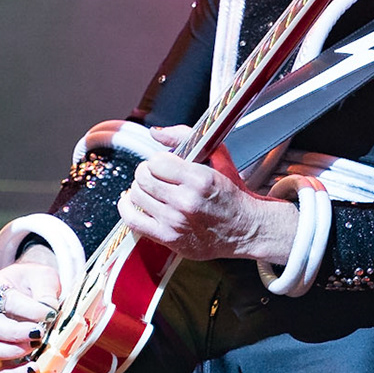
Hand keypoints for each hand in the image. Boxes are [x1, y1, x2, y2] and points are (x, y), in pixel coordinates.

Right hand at [0, 254, 62, 372]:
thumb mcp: (42, 277)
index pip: (8, 302)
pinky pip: (1, 368)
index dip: (30, 310)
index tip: (50, 313)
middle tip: (39, 332)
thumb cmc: (34, 280)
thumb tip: (49, 314)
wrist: (30, 285)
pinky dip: (15, 372)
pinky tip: (33, 368)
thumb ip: (46, 294)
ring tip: (36, 346)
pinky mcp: (0, 351)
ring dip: (15, 351)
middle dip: (17, 333)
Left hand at [118, 143, 296, 264]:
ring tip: (151, 189)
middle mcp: (186, 202)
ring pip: (136, 195)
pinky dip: (127, 208)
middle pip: (143, 177)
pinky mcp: (168, 238)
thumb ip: (185, 136)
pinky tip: (133, 202)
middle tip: (156, 176)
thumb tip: (155, 133)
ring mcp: (175, 222)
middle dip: (147, 172)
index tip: (166, 164)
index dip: (159, 160)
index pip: (156, 161)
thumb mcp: (218, 157)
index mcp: (199, 179)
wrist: (246, 230)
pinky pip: (132, 220)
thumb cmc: (232, 194)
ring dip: (140, 188)